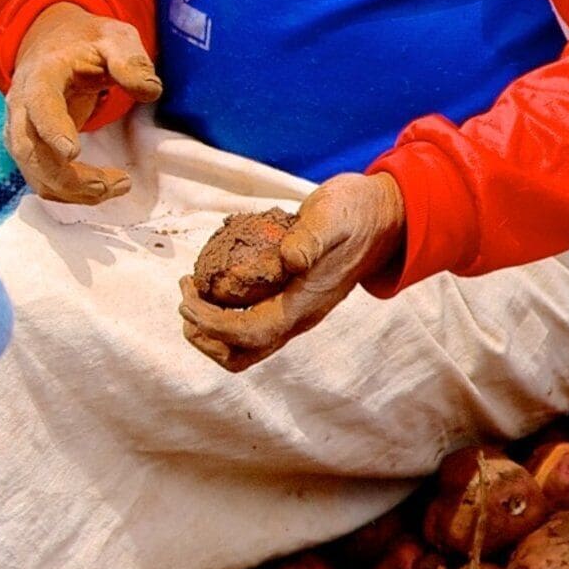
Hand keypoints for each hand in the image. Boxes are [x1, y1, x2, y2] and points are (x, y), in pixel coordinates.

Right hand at [5, 2, 162, 204]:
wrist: (55, 43)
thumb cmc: (87, 42)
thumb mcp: (114, 38)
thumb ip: (130, 61)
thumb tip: (150, 90)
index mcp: (41, 74)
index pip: (39, 103)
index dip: (52, 129)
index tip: (73, 152)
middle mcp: (21, 105)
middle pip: (30, 149)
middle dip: (66, 176)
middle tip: (109, 184)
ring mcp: (21, 130)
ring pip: (34, 172)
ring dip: (73, 190)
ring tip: (117, 186)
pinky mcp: (30, 149)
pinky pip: (42, 180)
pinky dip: (70, 194)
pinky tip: (103, 189)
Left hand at [180, 172, 406, 370]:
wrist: (385, 218)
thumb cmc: (356, 214)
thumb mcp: (333, 216)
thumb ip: (311, 238)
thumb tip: (289, 259)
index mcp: (304, 304)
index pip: (249, 334)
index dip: (212, 322)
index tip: (186, 297)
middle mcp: (299, 317)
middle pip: (242, 354)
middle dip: (205, 336)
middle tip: (184, 300)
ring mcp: (296, 312)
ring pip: (247, 346)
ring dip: (212, 331)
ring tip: (192, 297)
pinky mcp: (292, 300)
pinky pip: (252, 324)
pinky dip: (224, 315)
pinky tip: (214, 284)